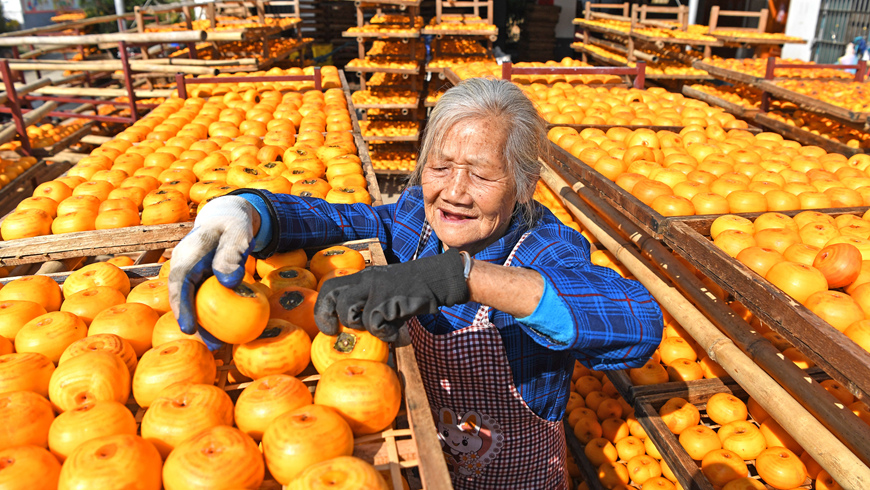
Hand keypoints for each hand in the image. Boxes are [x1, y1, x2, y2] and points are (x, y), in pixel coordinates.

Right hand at [168, 196, 255, 349]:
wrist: (227, 217)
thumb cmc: (233, 224)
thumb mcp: (237, 233)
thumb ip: (232, 253)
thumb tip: (229, 282)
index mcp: (188, 255)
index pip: (180, 284)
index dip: (182, 308)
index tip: (189, 329)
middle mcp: (184, 267)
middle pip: (183, 300)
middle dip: (192, 325)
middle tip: (211, 346)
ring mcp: (190, 275)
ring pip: (192, 304)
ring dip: (202, 325)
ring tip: (218, 347)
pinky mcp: (200, 282)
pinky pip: (203, 302)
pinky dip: (210, 317)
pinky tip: (225, 333)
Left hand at [313, 248, 469, 341]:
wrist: (437, 279)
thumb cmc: (412, 291)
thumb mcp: (386, 293)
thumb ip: (370, 307)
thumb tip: (359, 333)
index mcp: (363, 277)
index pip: (330, 286)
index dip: (322, 306)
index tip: (327, 325)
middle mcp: (366, 279)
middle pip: (332, 294)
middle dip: (326, 315)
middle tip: (332, 333)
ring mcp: (377, 289)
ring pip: (350, 311)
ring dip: (359, 326)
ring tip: (376, 329)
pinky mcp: (389, 300)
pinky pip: (374, 324)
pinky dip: (383, 334)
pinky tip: (394, 332)